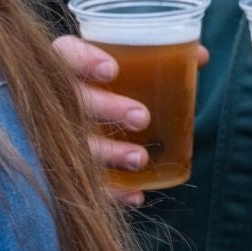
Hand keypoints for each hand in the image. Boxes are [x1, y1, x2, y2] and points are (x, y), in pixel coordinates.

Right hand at [52, 34, 208, 206]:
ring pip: (74, 143)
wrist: (68, 131)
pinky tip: (135, 195)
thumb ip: (161, 58)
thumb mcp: (127, 70)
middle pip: (71, 100)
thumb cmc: (108, 90)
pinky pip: (80, 182)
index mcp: (63, 66)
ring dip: (107, 153)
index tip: (112, 71)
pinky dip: (110, 191)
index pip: (64, 55)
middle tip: (141, 117)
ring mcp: (49, 136)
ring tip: (140, 158)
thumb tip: (201, 56)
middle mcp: (51, 99)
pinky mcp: (60, 169)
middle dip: (106, 109)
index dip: (83, 60)